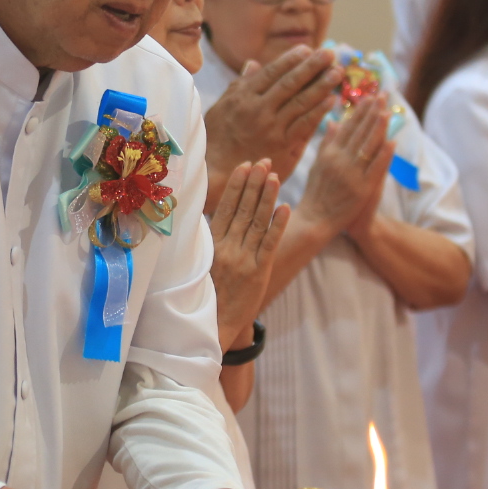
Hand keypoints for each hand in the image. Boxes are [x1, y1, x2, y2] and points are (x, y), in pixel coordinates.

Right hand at [202, 46, 341, 203]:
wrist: (217, 174)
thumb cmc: (217, 139)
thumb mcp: (220, 108)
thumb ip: (239, 86)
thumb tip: (253, 64)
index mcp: (242, 98)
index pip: (272, 73)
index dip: (291, 59)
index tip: (307, 48)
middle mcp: (258, 110)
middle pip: (290, 83)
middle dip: (311, 67)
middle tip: (329, 54)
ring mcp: (271, 128)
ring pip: (301, 102)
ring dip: (321, 86)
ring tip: (337, 73)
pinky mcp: (282, 146)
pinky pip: (304, 125)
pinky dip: (319, 111)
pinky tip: (331, 100)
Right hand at [207, 160, 287, 349]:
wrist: (213, 327)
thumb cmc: (206, 296)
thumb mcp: (202, 266)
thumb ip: (211, 242)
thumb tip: (215, 217)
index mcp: (212, 245)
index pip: (226, 208)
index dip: (237, 186)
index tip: (245, 166)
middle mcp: (227, 248)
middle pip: (243, 209)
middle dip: (254, 183)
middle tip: (264, 161)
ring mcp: (243, 260)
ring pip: (257, 222)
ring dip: (267, 197)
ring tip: (275, 175)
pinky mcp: (258, 272)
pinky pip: (269, 244)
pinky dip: (278, 225)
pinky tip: (286, 207)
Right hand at [296, 97, 393, 243]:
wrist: (316, 221)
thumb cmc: (316, 194)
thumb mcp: (317, 165)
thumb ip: (327, 143)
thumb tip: (334, 121)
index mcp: (329, 153)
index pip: (347, 127)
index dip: (360, 111)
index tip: (370, 96)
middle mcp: (339, 160)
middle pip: (359, 132)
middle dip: (372, 112)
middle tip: (383, 95)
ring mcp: (351, 174)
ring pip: (367, 146)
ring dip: (378, 127)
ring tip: (387, 111)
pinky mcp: (362, 188)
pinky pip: (375, 168)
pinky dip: (384, 155)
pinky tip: (392, 141)